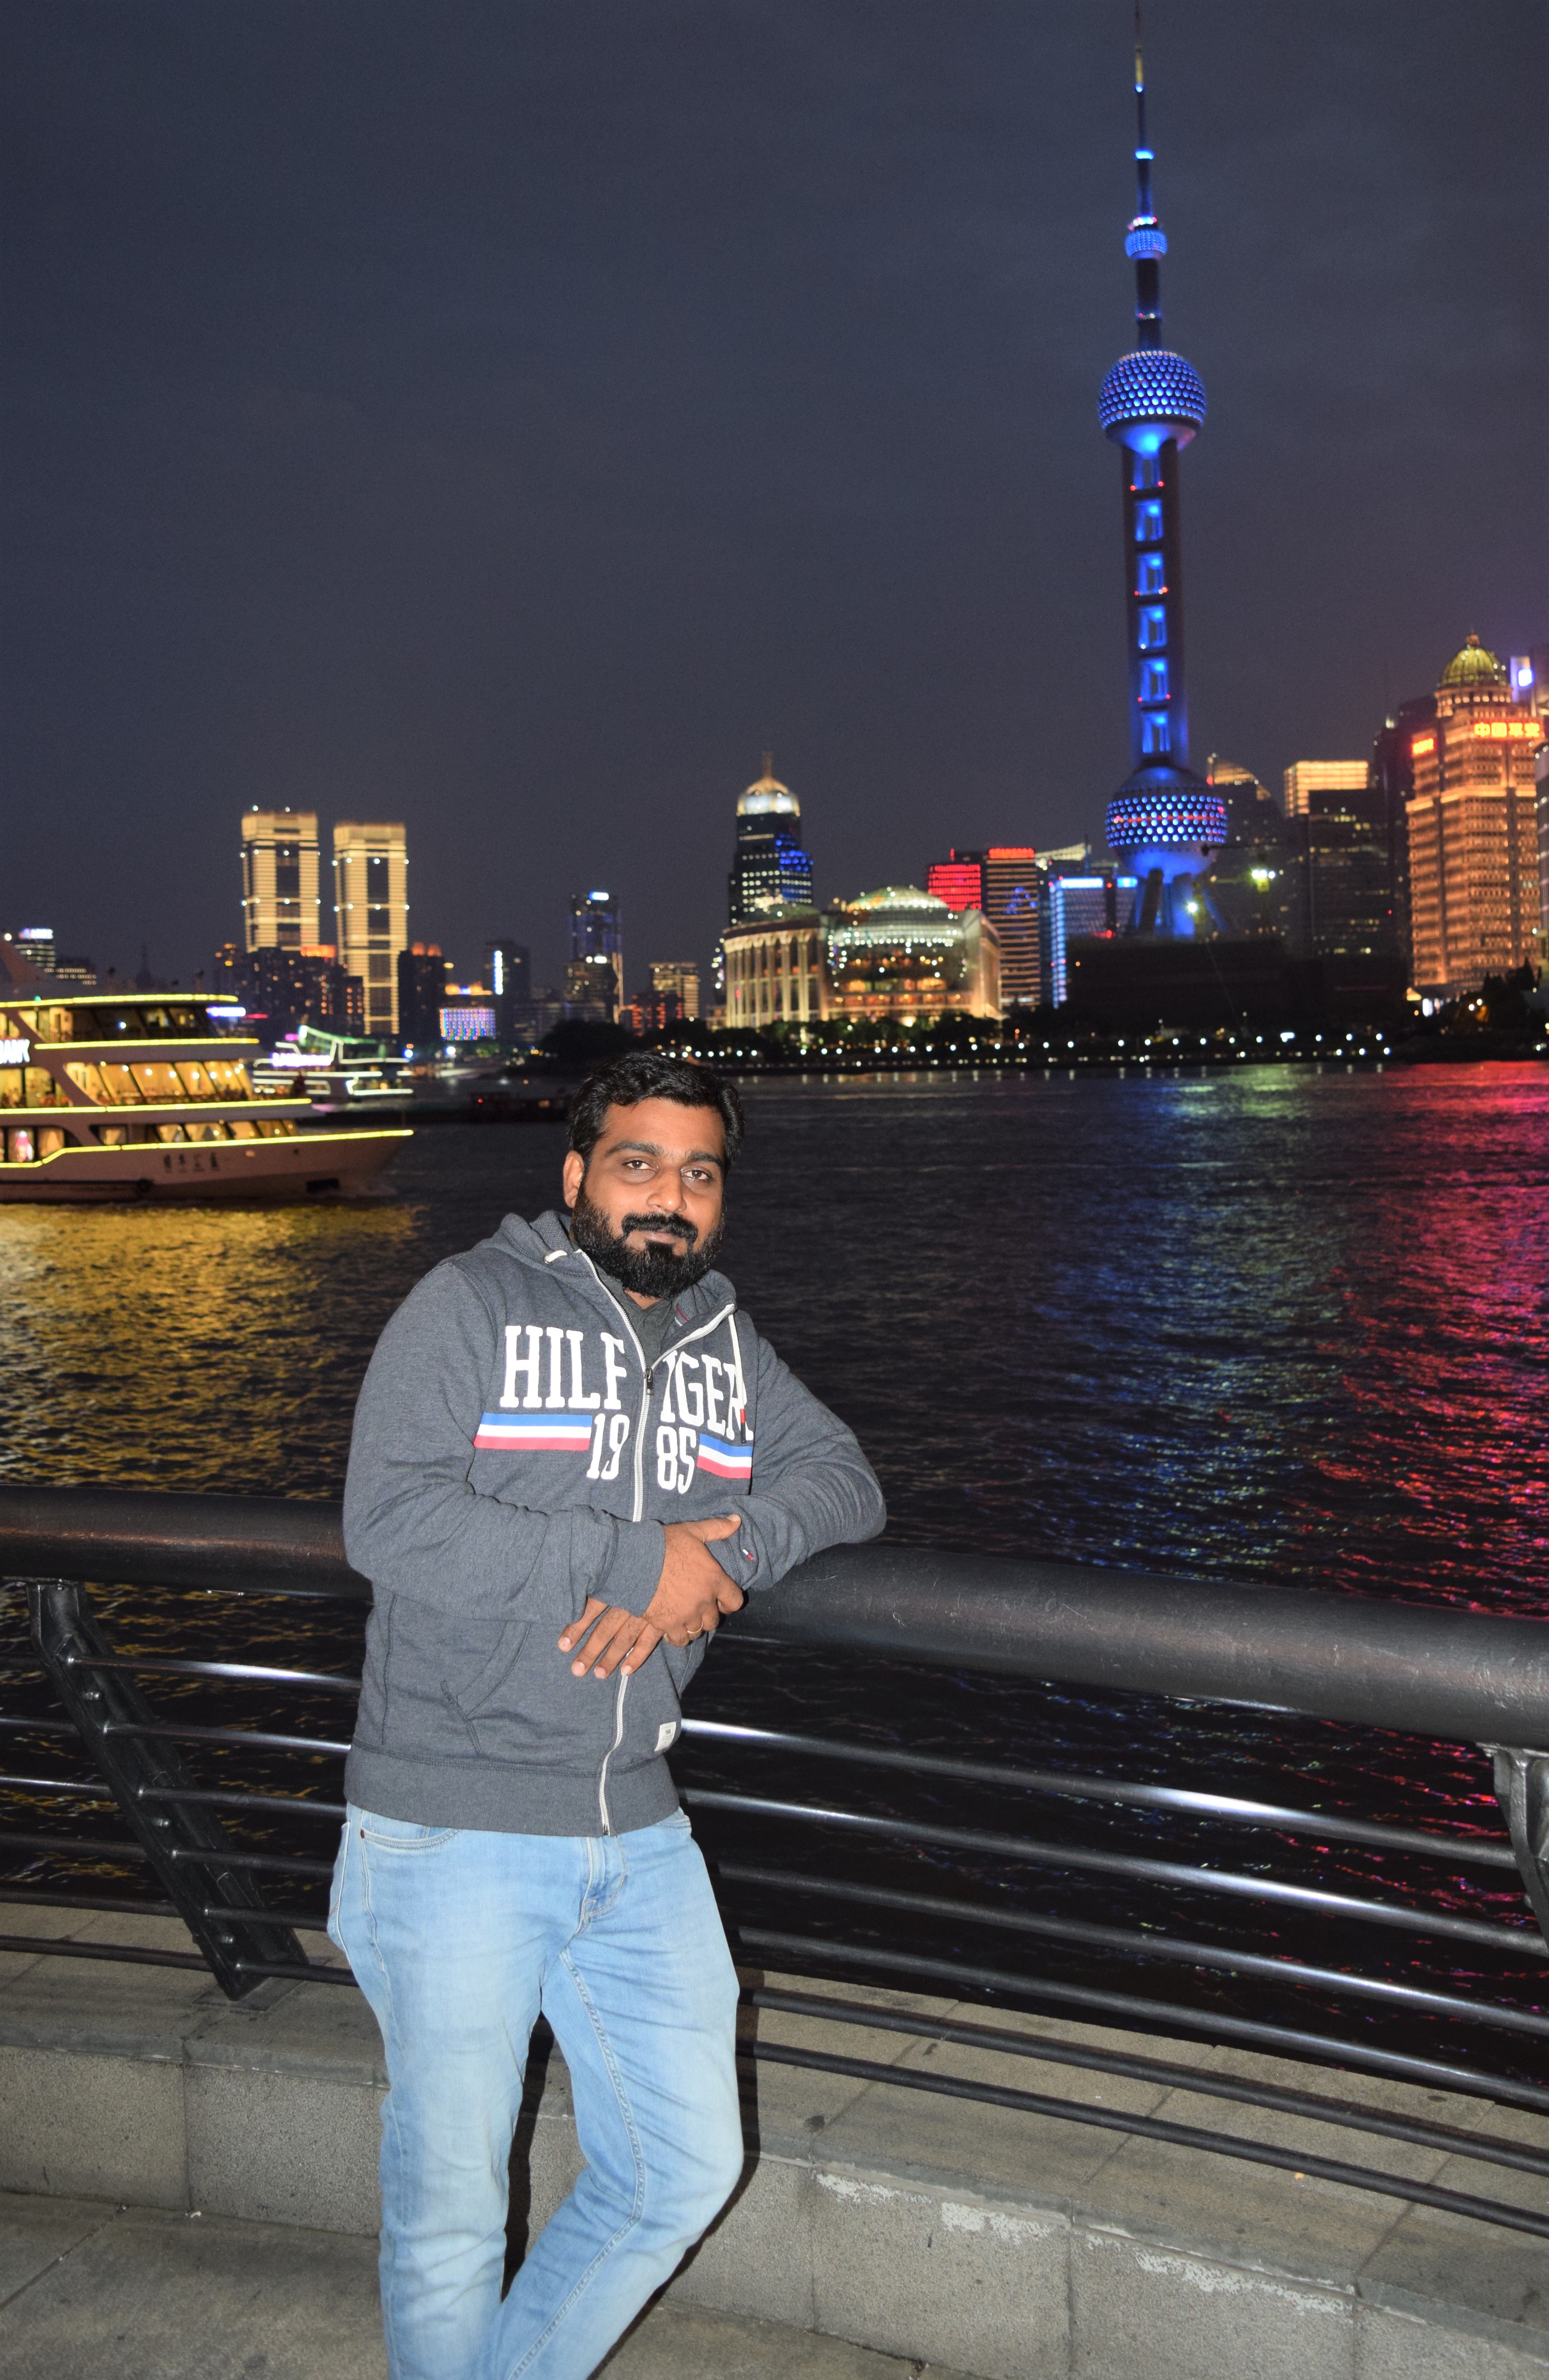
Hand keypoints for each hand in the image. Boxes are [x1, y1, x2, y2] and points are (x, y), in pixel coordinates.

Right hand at [558, 1515, 744, 1680]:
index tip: (722, 1600)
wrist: (634, 1560)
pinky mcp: (667, 1624)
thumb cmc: (664, 1544)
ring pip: (697, 1631)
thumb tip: (737, 1521)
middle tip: (698, 1608)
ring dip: (692, 1626)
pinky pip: (679, 1640)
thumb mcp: (692, 1531)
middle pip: (714, 1620)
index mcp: (715, 1579)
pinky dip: (677, 1637)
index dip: (729, 1601)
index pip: (735, 1601)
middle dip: (708, 1615)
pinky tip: (672, 1629)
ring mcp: (686, 1615)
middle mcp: (704, 1601)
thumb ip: (717, 1529)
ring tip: (684, 1618)